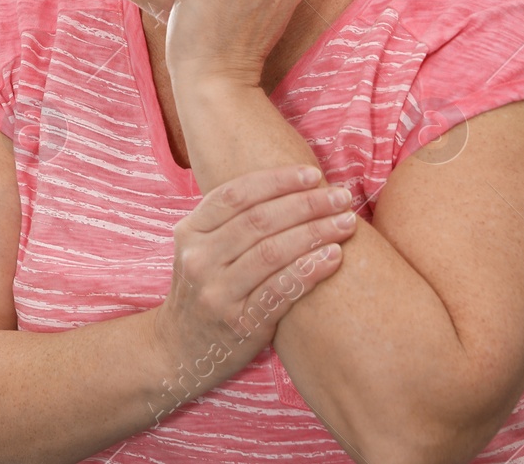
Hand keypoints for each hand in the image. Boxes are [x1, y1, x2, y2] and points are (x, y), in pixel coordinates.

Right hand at [149, 164, 354, 399]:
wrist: (177, 351)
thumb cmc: (202, 292)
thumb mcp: (199, 251)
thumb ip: (229, 224)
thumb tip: (288, 189)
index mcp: (189, 232)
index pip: (235, 194)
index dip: (277, 180)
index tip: (313, 174)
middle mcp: (198, 258)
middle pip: (259, 220)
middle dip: (307, 203)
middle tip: (341, 197)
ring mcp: (217, 292)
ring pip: (272, 252)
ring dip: (315, 233)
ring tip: (346, 223)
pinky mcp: (239, 323)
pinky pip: (281, 290)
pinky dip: (310, 270)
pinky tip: (334, 257)